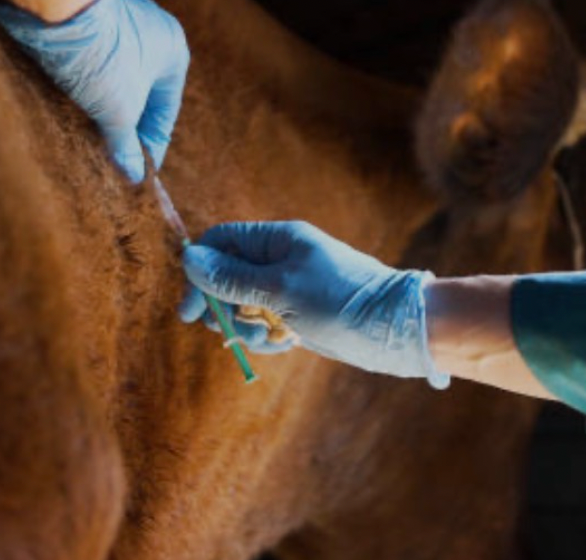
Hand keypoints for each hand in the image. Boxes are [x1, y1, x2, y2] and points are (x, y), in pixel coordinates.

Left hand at [0, 0, 190, 182]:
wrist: (56, 10)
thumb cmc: (102, 59)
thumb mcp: (118, 112)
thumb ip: (126, 146)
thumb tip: (133, 176)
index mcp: (174, 50)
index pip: (166, 110)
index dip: (151, 145)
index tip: (137, 170)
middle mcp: (153, 29)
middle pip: (141, 92)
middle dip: (125, 124)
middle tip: (110, 156)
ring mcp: (120, 19)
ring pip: (116, 76)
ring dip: (104, 105)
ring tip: (87, 134)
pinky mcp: (88, 17)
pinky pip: (94, 60)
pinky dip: (86, 84)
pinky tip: (70, 104)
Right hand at [178, 221, 449, 387]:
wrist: (395, 330)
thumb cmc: (340, 301)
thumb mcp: (280, 289)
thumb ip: (233, 277)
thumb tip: (190, 259)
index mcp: (278, 240)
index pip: (222, 243)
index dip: (200, 271)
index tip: (189, 309)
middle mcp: (282, 260)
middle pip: (228, 276)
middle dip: (222, 305)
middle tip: (225, 329)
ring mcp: (291, 288)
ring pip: (245, 304)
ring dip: (244, 325)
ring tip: (264, 339)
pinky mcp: (300, 313)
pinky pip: (267, 323)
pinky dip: (266, 337)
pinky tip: (281, 346)